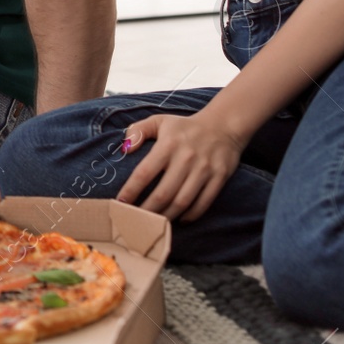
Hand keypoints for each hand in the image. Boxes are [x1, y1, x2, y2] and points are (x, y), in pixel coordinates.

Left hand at [116, 111, 246, 220]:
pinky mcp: (219, 177)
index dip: (131, 190)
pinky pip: (204, 202)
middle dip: (148, 210)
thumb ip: (137, 130)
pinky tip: (180, 219)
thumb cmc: (184, 127)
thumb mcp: (158, 121)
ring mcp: (204, 169)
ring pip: (183, 201)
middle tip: (136, 220)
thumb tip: (125, 149)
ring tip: (156, 223)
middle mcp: (186, 158)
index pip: (144, 172)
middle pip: (163, 193)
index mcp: (168, 145)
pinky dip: (192, 215)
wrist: (223, 125)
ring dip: (167, 215)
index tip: (121, 203)